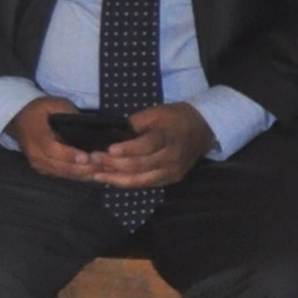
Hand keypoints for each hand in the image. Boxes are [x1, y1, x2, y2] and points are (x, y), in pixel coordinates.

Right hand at [11, 96, 110, 180]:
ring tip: (104, 170)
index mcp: (36, 136)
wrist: (19, 118)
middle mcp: (36, 154)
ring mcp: (38, 164)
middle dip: (83, 168)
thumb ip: (69, 113)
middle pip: (60, 166)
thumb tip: (87, 123)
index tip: (87, 157)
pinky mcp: (44, 169)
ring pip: (63, 173)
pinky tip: (95, 173)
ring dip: (84, 174)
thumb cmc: (40, 109)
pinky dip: (79, 176)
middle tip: (104, 165)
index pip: (52, 149)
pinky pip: (63, 175)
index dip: (70, 155)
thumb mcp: (54, 104)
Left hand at [20, 99, 212, 192]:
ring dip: (117, 179)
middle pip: (141, 165)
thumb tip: (112, 134)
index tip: (108, 149)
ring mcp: (172, 171)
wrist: (203, 129)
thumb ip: (135, 124)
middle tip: (94, 160)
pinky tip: (112, 180)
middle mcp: (172, 157)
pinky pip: (146, 184)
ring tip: (97, 175)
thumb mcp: (156, 112)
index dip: (127, 149)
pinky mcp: (171, 179)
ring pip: (142, 180)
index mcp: (168, 137)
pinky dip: (128, 183)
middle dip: (115, 164)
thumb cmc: (175, 118)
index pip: (147, 146)